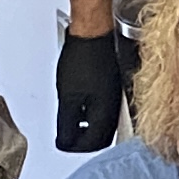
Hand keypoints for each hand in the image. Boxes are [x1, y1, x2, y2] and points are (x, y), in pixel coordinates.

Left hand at [56, 28, 126, 152]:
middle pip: (101, 136)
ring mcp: (115, 94)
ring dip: (87, 127)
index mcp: (106, 114)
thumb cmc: (84, 57)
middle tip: (68, 139)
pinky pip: (104, 107)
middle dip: (83, 140)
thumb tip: (64, 141)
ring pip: (103, 122)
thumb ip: (67, 123)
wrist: (94, 32)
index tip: (63, 144)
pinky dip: (90, 113)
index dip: (75, 147)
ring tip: (72, 126)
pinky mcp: (112, 84)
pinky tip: (80, 107)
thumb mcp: (68, 97)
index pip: (93, 143)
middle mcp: (115, 107)